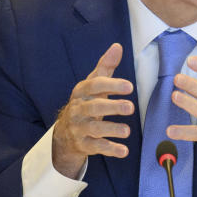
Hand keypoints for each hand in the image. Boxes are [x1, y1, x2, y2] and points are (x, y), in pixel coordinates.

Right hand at [51, 43, 134, 178]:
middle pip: (94, 107)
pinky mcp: (83, 145)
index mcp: (82, 92)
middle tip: (131, 107)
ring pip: (94, 129)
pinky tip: (124, 151)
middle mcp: (78, 109)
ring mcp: (79, 128)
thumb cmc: (86, 102)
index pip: (94, 85)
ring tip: (128, 130)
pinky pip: (96, 147)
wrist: (65, 133)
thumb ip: (106, 66)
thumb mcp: (94, 84)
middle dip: (112, 107)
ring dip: (112, 129)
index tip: (130, 86)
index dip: (112, 85)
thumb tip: (118, 46)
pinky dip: (110, 149)